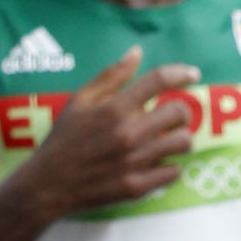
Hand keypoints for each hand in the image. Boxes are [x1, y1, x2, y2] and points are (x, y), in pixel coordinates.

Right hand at [17, 46, 199, 219]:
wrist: (47, 186)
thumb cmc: (63, 139)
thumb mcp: (79, 101)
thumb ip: (110, 76)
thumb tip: (137, 53)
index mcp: (114, 108)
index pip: (159, 80)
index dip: (181, 73)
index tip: (193, 74)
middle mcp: (128, 133)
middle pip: (180, 112)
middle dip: (181, 112)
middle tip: (171, 117)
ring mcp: (134, 161)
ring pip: (183, 142)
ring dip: (180, 139)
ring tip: (169, 140)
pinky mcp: (136, 186)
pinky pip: (174, 172)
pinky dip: (170, 167)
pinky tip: (158, 163)